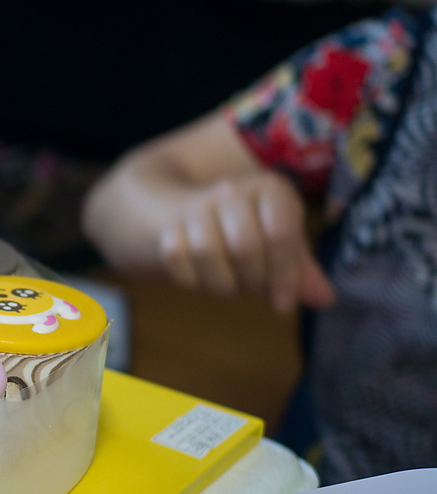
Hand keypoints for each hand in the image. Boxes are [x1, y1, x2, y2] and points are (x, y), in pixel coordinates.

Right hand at [157, 172, 335, 313]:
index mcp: (270, 189)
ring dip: (222, 283)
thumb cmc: (242, 230)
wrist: (179, 210)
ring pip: (207, 254)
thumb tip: (325, 300)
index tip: (284, 304)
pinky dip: (194, 280)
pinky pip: (179, 262)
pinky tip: (203, 278)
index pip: (280, 233)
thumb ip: (300, 270)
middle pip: (244, 247)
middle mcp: (232, 190)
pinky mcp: (169, 227)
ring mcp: (196, 207)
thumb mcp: (277, 242)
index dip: (284, 274)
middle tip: (257, 291)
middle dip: (253, 281)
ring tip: (230, 285)